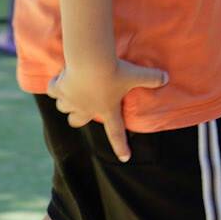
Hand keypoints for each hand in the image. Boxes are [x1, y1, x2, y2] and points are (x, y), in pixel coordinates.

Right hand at [48, 60, 168, 161]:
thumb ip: (152, 77)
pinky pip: (53, 90)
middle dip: (78, 115)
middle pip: (75, 121)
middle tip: (83, 103)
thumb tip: (167, 77)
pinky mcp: (59, 89)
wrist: (91, 62)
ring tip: (74, 86)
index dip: (122, 146)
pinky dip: (56, 85)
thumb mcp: (136, 74)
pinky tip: (61, 76)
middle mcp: (85, 109)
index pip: (116, 133)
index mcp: (106, 110)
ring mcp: (70, 100)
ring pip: (63, 107)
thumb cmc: (116, 71)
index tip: (125, 157)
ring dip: (67, 100)